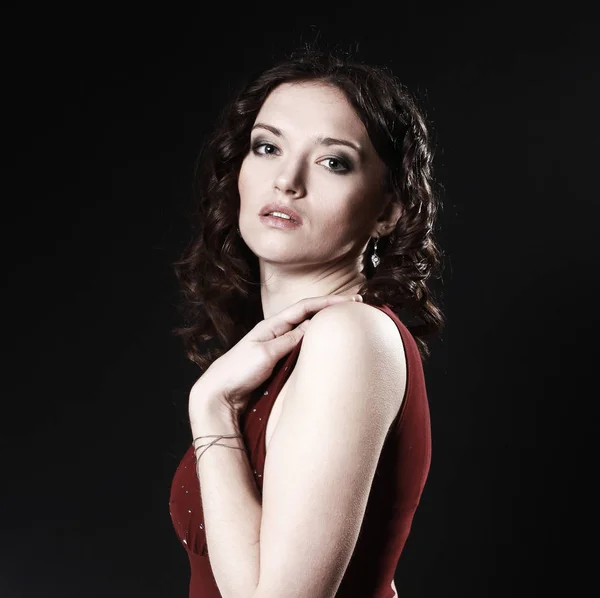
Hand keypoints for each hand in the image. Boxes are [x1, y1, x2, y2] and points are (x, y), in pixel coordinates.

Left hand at [189, 294, 362, 419]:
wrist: (219, 393)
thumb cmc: (238, 371)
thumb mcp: (265, 353)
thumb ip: (289, 340)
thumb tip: (312, 325)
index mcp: (272, 325)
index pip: (305, 307)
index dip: (329, 302)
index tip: (352, 301)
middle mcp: (276, 333)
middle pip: (309, 315)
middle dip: (332, 309)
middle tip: (358, 307)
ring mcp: (278, 346)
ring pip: (307, 332)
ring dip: (325, 326)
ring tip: (348, 323)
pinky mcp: (279, 362)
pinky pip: (302, 348)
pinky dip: (317, 344)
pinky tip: (327, 346)